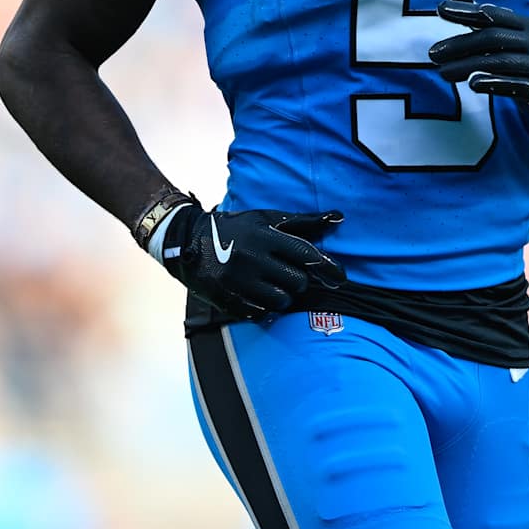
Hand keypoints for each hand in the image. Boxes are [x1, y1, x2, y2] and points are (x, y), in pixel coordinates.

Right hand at [158, 201, 344, 319]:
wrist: (187, 240)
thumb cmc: (236, 228)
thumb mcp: (266, 218)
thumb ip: (303, 221)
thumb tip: (339, 216)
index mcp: (264, 236)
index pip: (306, 255)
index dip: (328, 267)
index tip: (341, 277)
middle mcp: (252, 258)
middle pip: (296, 282)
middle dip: (298, 281)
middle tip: (288, 274)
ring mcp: (239, 281)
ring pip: (281, 301)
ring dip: (283, 296)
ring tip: (273, 285)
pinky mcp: (228, 299)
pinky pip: (260, 312)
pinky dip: (264, 306)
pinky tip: (257, 294)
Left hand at [428, 0, 528, 126]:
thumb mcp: (518, 39)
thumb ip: (491, 25)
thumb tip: (456, 2)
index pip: (493, 14)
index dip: (466, 11)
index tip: (440, 9)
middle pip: (492, 38)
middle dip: (460, 45)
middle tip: (433, 54)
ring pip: (499, 62)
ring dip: (467, 67)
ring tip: (443, 72)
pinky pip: (515, 85)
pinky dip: (493, 83)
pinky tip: (473, 84)